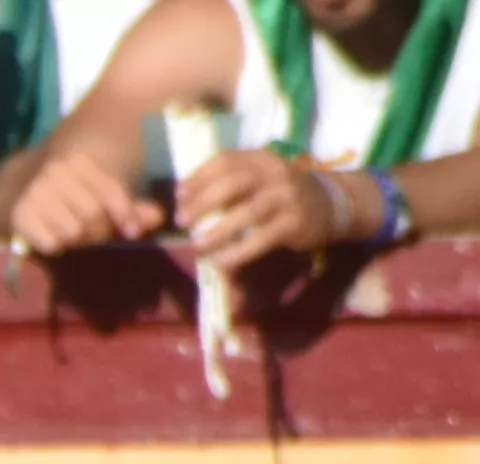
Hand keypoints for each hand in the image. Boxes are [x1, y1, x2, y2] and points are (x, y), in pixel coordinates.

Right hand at [8, 137, 161, 245]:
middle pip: (92, 216)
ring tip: (72, 231)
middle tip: (95, 233)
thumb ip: (130, 207)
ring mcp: (35, 194)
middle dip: (98, 230)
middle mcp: (55, 173)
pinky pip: (52, 243)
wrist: (12, 194)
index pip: (109, 192)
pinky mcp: (20, 216)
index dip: (125, 214)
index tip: (132, 232)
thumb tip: (158, 217)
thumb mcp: (99, 194)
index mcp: (78, 161)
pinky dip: (56, 245)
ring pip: (72, 232)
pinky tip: (51, 235)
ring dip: (76, 239)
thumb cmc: (67, 194)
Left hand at [171, 140, 367, 279]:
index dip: (198, 177)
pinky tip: (221, 261)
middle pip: (234, 182)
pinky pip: (261, 239)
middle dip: (202, 202)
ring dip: (218, 230)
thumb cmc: (281, 193)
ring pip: (247, 212)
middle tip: (181, 221)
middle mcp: (276, 173)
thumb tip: (184, 199)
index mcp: (263, 158)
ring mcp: (287, 197)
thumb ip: (231, 182)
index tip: (178, 195)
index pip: (226, 160)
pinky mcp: (294, 223)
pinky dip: (238, 252)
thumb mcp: (261, 178)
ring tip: (197, 244)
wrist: (329, 203)